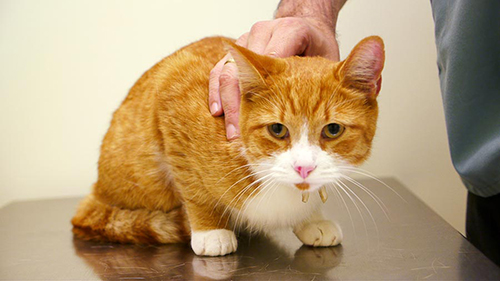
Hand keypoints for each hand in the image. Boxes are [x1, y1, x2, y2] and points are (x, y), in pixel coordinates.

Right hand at [209, 17, 339, 139]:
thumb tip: (314, 113)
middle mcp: (265, 32)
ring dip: (227, 104)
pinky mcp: (235, 49)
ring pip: (226, 71)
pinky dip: (216, 93)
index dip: (269, 91)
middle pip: (242, 69)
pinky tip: (218, 113)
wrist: (306, 28)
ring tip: (231, 131)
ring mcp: (247, 39)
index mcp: (291, 30)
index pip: (274, 60)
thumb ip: (323, 80)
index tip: (267, 119)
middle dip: (239, 106)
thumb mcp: (329, 61)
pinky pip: (218, 70)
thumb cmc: (316, 47)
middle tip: (241, 134)